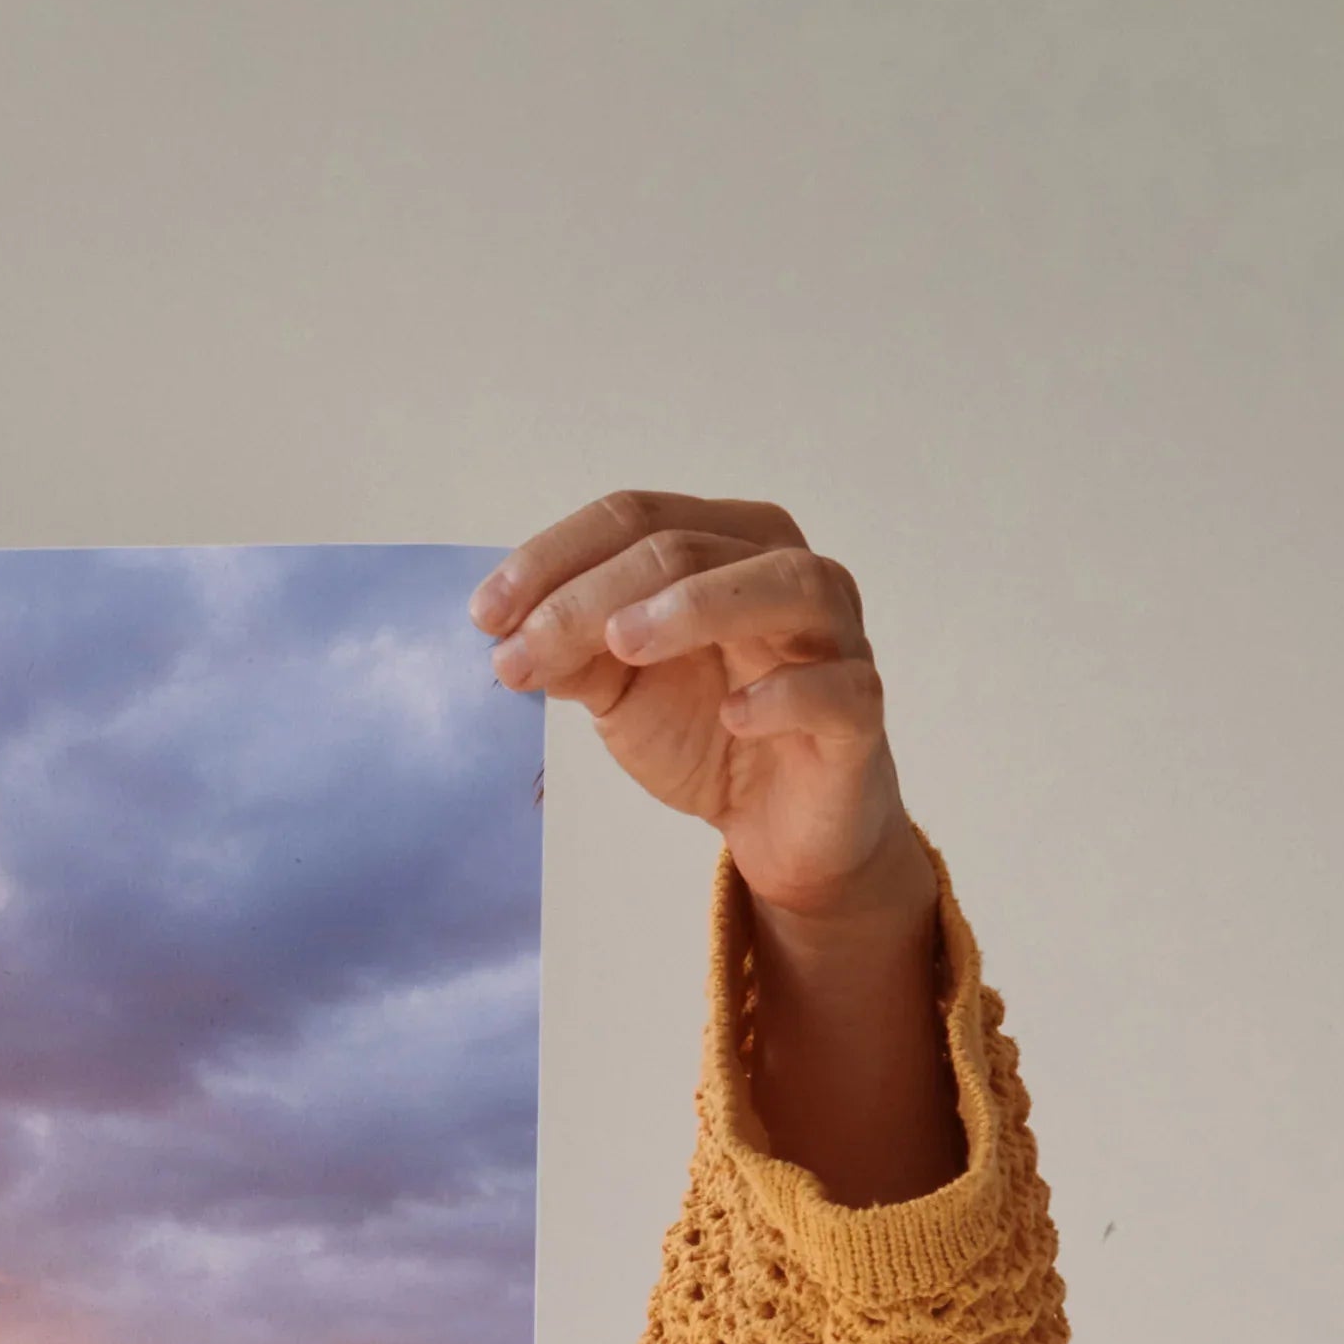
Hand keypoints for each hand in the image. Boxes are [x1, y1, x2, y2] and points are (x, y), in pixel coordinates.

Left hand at [478, 491, 958, 1198]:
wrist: (778, 825)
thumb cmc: (708, 731)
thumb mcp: (621, 690)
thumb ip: (574, 653)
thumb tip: (508, 635)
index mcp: (725, 546)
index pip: (636, 518)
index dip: (554, 558)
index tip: (484, 616)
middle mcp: (786, 571)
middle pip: (688, 548)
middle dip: (591, 596)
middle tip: (521, 651)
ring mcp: (833, 638)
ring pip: (782, 585)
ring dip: (696, 606)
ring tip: (622, 643)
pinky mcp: (858, 713)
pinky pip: (836, 688)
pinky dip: (785, 694)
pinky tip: (734, 714)